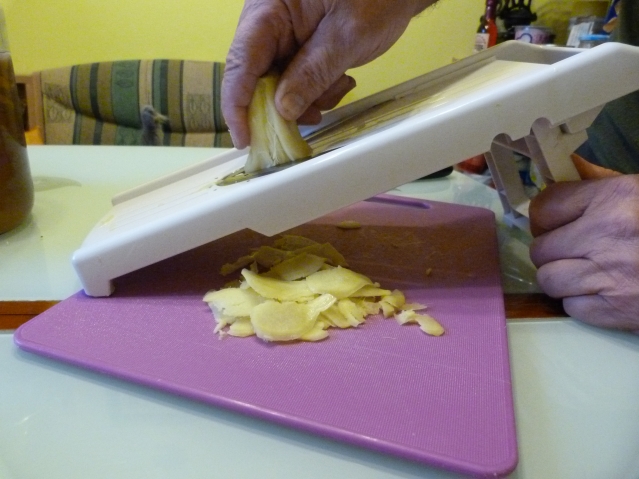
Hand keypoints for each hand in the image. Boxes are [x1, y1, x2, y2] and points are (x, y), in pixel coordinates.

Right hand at [222, 0, 433, 148]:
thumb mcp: (347, 35)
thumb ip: (313, 72)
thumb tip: (283, 110)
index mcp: (267, 9)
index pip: (240, 62)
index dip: (237, 105)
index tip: (244, 139)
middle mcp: (268, 23)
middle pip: (256, 79)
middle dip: (281, 106)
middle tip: (311, 117)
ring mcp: (284, 37)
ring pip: (278, 86)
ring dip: (306, 99)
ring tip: (338, 85)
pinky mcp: (299, 49)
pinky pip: (297, 82)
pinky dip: (317, 91)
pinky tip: (340, 79)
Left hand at [529, 175, 638, 328]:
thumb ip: (602, 188)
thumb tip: (562, 188)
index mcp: (615, 198)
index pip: (545, 207)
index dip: (545, 219)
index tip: (554, 225)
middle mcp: (605, 235)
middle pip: (541, 248)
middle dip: (552, 251)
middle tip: (571, 252)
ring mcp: (610, 275)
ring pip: (549, 280)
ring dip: (562, 279)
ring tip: (584, 274)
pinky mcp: (618, 311)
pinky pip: (572, 308)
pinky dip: (582, 303)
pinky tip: (603, 294)